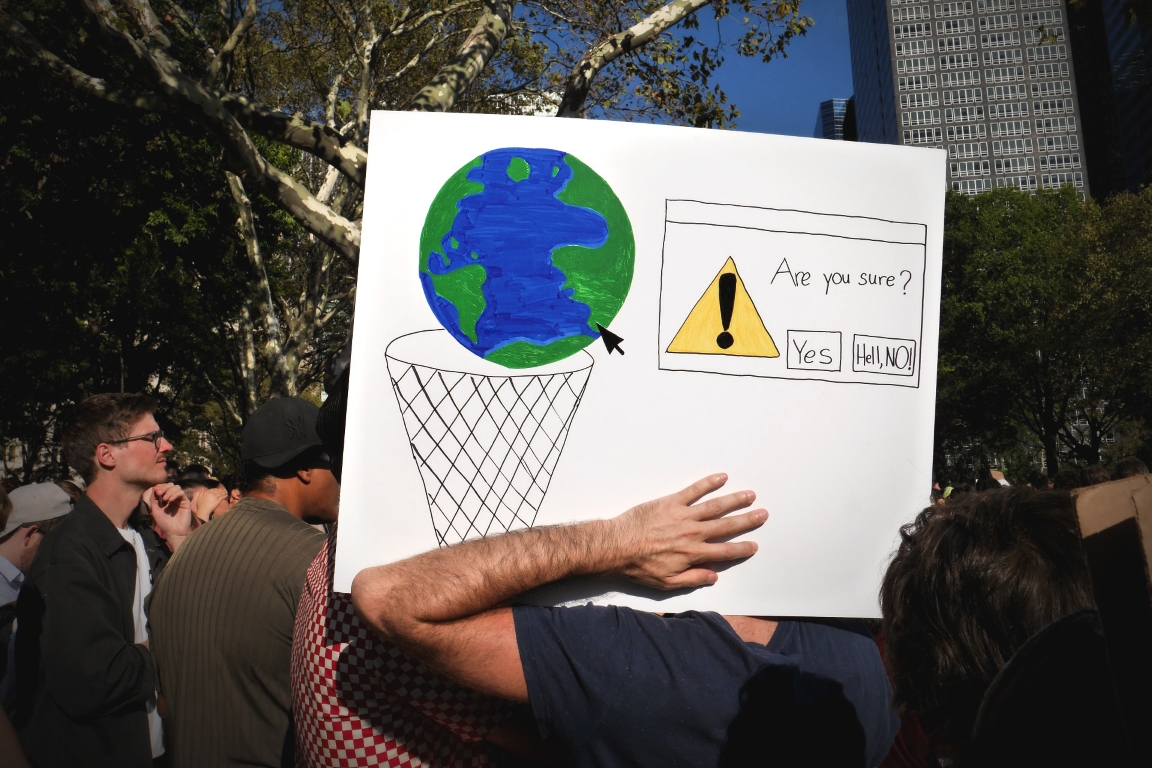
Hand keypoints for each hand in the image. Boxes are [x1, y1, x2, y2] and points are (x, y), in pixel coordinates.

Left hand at [147, 483, 192, 550]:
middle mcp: (173, 497)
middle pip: (170, 485)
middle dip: (164, 487)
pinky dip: (175, 494)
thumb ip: (154, 499)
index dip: (160, 487)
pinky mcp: (186, 501)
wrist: (173, 531)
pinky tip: (170, 500)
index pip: (163, 487)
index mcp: (165, 499)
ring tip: (165, 499)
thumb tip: (154, 487)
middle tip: (159, 493)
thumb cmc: (164, 522)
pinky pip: (181, 493)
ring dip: (169, 491)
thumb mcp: (155, 510)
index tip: (156, 491)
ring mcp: (180, 499)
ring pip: (176, 487)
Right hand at [193, 486, 227, 522]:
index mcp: (206, 492)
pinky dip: (225, 496)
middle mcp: (210, 493)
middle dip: (221, 490)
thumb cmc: (200, 506)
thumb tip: (203, 490)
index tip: (219, 490)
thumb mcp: (199, 497)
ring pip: (220, 493)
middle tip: (224, 490)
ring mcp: (214, 497)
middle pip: (218, 490)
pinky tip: (226, 495)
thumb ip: (202, 493)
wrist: (203, 511)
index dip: (217, 489)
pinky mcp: (217, 500)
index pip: (213, 489)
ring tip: (226, 492)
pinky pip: (222, 497)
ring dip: (224, 492)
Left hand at [611, 473, 765, 589]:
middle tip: (762, 514)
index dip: (742, 548)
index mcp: (693, 553)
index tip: (754, 545)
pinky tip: (721, 477)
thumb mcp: (667, 582)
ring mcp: (683, 515)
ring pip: (715, 506)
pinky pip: (693, 490)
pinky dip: (708, 483)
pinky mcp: (671, 502)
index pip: (725, 551)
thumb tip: (713, 576)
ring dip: (734, 500)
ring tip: (749, 495)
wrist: (617, 546)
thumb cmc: (639, 566)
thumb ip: (692, 579)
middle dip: (747, 520)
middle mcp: (693, 533)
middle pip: (726, 525)